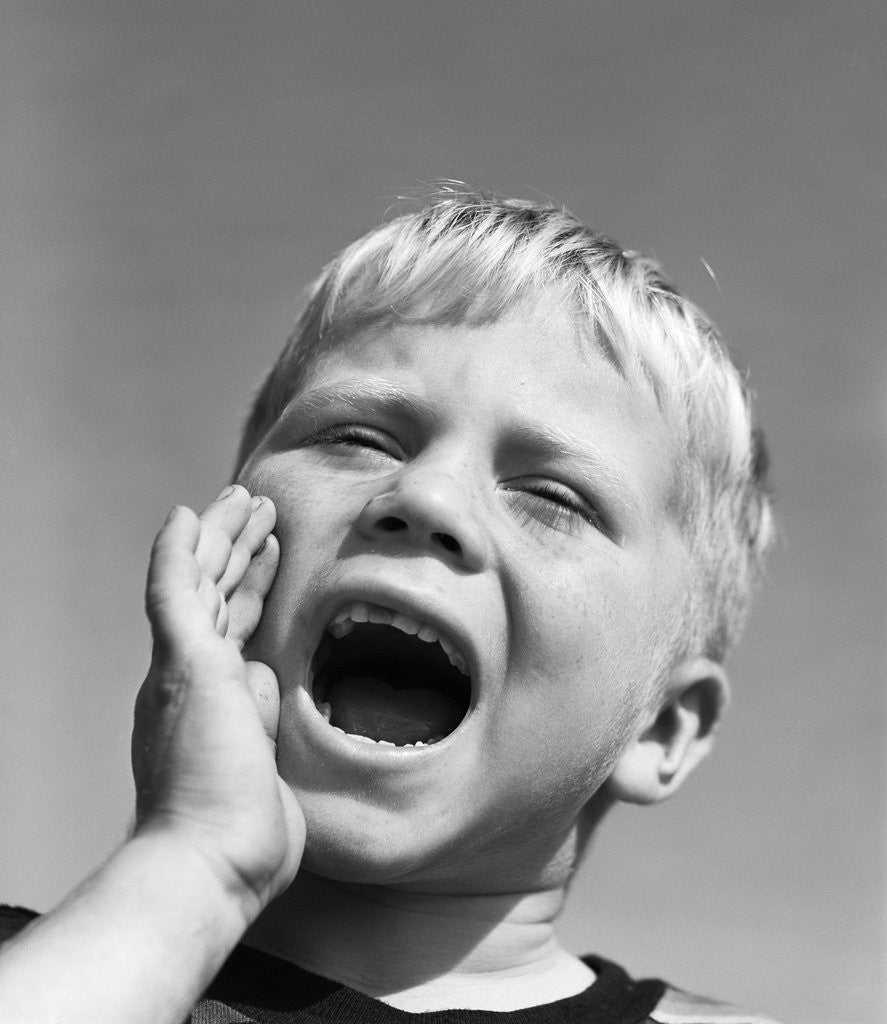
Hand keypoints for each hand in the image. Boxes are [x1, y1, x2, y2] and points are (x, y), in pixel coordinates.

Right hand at [133, 485, 303, 916]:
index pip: (231, 629)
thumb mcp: (267, 765)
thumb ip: (264, 717)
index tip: (268, 557)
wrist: (209, 867)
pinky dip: (179, 549)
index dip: (248, 587)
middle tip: (258, 510)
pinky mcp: (186, 665)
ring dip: (224, 535)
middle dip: (237, 550)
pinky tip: (189, 513)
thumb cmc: (241, 838)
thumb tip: (265, 675)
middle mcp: (187, 681)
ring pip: (200, 581)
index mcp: (209, 704)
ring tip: (247, 497)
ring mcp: (183, 670)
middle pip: (214, 596)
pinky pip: (175, 590)